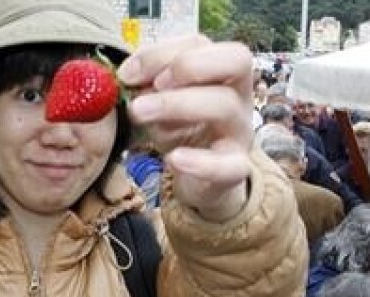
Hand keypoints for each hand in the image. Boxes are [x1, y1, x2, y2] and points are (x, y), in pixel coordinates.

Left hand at [118, 36, 253, 221]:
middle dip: (186, 66)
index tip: (128, 74)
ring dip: (177, 104)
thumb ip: (148, 86)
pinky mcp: (236, 169)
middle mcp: (238, 96)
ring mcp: (241, 132)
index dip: (163, 53)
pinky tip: (174, 158)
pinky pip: (230, 166)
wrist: (199, 179)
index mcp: (220, 73)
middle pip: (233, 62)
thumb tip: (129, 76)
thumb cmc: (182, 132)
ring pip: (226, 107)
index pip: (202, 44)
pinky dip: (202, 162)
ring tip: (140, 113)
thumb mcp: (161, 104)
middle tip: (148, 87)